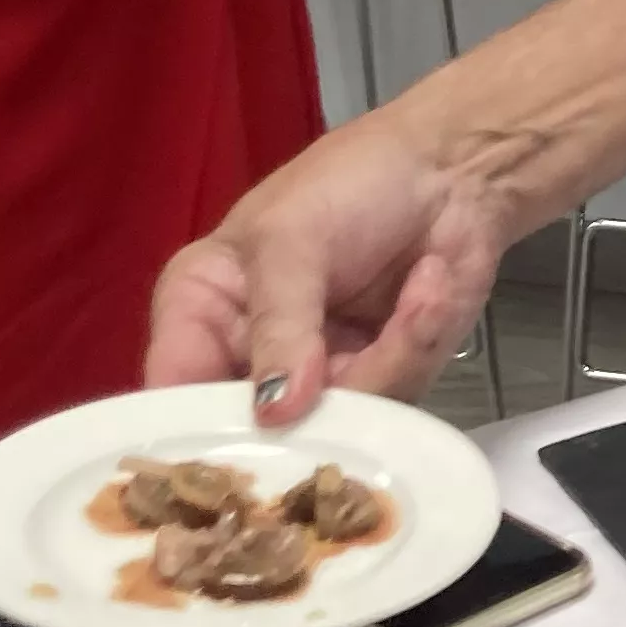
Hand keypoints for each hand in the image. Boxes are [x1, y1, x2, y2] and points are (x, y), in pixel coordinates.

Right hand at [149, 119, 507, 424]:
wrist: (453, 166)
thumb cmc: (351, 182)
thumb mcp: (293, 238)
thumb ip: (278, 323)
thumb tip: (274, 413)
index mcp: (200, 309)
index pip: (172, 390)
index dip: (190, 435)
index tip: (229, 460)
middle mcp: (248, 356)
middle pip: (254, 431)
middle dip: (309, 414)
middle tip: (348, 377)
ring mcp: (318, 378)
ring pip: (333, 425)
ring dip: (385, 359)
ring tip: (419, 289)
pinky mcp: (383, 383)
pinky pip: (391, 401)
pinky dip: (415, 343)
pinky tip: (429, 286)